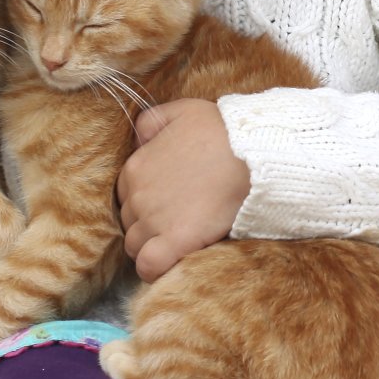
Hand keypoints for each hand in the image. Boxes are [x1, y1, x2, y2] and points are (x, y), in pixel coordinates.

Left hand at [118, 99, 250, 280]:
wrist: (252, 154)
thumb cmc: (222, 130)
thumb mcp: (183, 111)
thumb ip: (151, 122)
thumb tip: (137, 140)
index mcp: (135, 168)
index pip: (126, 195)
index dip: (147, 200)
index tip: (171, 199)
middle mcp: (138, 196)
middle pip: (130, 221)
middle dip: (149, 223)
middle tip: (180, 216)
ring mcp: (154, 221)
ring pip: (135, 245)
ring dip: (151, 245)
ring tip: (179, 237)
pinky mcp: (176, 241)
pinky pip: (149, 266)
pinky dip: (153, 268)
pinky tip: (170, 260)